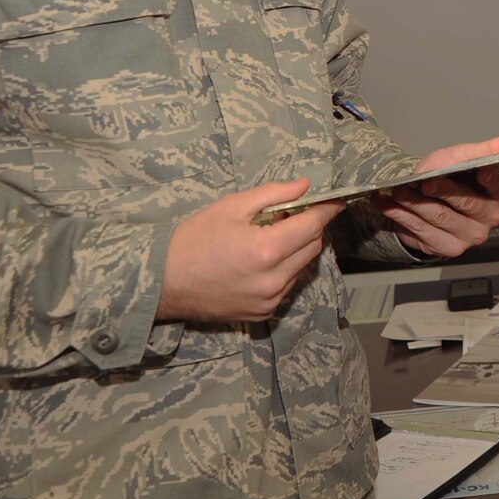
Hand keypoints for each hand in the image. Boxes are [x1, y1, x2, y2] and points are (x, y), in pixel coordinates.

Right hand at [158, 178, 342, 322]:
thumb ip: (273, 194)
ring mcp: (270, 301)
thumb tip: (306, 185)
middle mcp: (273, 280)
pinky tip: (260, 262)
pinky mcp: (263, 313)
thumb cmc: (193, 239)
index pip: (313, 226)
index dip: (326, 210)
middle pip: (312, 247)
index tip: (335, 200)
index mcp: (266, 250)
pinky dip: (283, 271)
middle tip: (289, 215)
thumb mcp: (231, 207)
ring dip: (296, 250)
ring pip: (302, 268)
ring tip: (269, 239)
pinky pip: (287, 286)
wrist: (163, 282)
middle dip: (309, 228)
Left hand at [378, 132, 498, 257]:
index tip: (482, 169)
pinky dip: (402, 215)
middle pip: (466, 203)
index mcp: (497, 193)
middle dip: (441, 190)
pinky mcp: (449, 248)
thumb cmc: (448, 175)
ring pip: (440, 216)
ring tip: (396, 191)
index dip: (491, 178)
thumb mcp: (463, 156)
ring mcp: (470, 236)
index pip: (498, 185)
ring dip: (414, 202)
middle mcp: (489, 217)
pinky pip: (423, 231)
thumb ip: (490, 149)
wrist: (422, 197)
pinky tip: (387, 204)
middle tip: (421, 182)